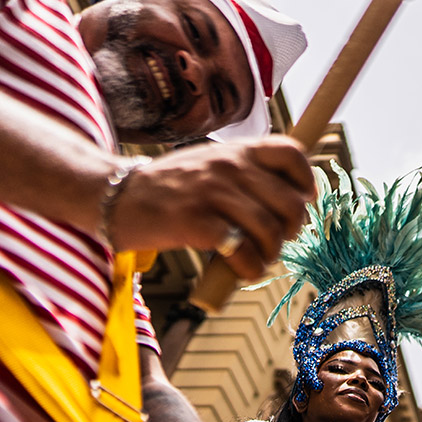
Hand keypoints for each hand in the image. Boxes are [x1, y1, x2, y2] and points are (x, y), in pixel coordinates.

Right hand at [107, 136, 314, 278]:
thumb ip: (248, 173)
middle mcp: (228, 167)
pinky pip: (242, 251)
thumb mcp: (211, 164)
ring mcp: (212, 193)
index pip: (291, 153)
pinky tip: (240, 270)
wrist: (115, 196)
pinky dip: (249, 268)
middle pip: (291, 203)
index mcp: (237, 151)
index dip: (306, 181)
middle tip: (276, 240)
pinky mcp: (195, 222)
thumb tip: (293, 196)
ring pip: (271, 230)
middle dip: (292, 230)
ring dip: (271, 254)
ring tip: (257, 259)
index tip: (301, 201)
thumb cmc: (170, 187)